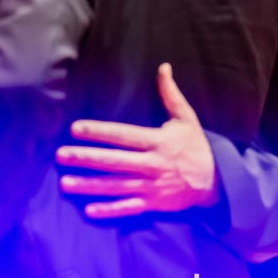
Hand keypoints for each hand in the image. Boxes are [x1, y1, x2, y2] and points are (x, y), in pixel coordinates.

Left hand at [56, 63, 219, 218]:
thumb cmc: (196, 146)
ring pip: (116, 186)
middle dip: (85, 158)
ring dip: (89, 185)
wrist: (217, 182)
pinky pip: (129, 208)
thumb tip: (163, 67)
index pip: (123, 135)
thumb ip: (171, 94)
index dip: (98, 132)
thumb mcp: (187, 118)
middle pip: (114, 161)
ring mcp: (153, 187)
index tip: (74, 128)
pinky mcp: (154, 204)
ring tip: (64, 183)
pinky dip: (110, 210)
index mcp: (158, 142)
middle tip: (60, 155)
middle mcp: (153, 165)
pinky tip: (88, 210)